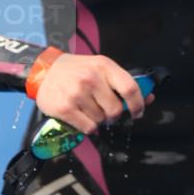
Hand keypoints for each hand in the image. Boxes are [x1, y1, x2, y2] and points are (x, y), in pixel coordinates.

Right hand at [34, 53, 153, 134]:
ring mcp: (77, 94)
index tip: (138, 112)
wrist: (44, 70)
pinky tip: (82, 116)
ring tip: (89, 108)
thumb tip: (149, 98)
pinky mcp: (65, 109)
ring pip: (101, 120)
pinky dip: (89, 127)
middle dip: (114, 115)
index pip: (130, 88)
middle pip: (116, 109)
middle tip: (106, 111)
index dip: (138, 104)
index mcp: (104, 66)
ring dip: (99, 119)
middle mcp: (91, 79)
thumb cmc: (77, 70)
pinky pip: (88, 128)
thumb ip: (123, 83)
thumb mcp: (101, 68)